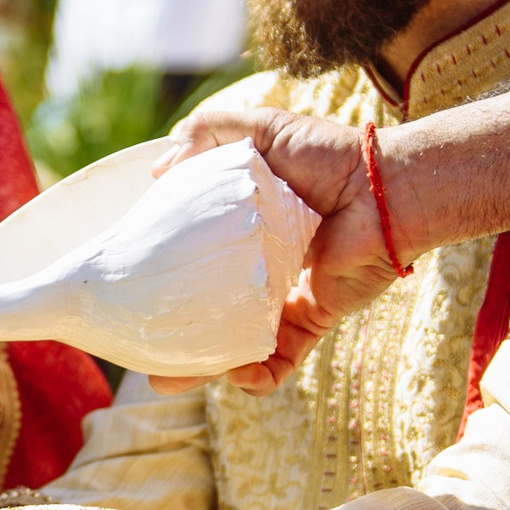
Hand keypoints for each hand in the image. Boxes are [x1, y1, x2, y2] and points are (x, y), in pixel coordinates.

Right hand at [152, 107, 394, 395]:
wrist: (385, 188)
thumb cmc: (327, 155)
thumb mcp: (261, 129)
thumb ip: (208, 132)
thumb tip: (157, 171)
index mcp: (239, 228)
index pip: (190, 256)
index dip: (158, 270)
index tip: (124, 281)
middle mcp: (255, 268)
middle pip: (203, 308)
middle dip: (168, 336)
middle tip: (136, 349)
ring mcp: (281, 298)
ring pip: (233, 344)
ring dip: (201, 369)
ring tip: (166, 381)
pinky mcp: (311, 319)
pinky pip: (280, 359)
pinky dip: (258, 375)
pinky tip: (237, 374)